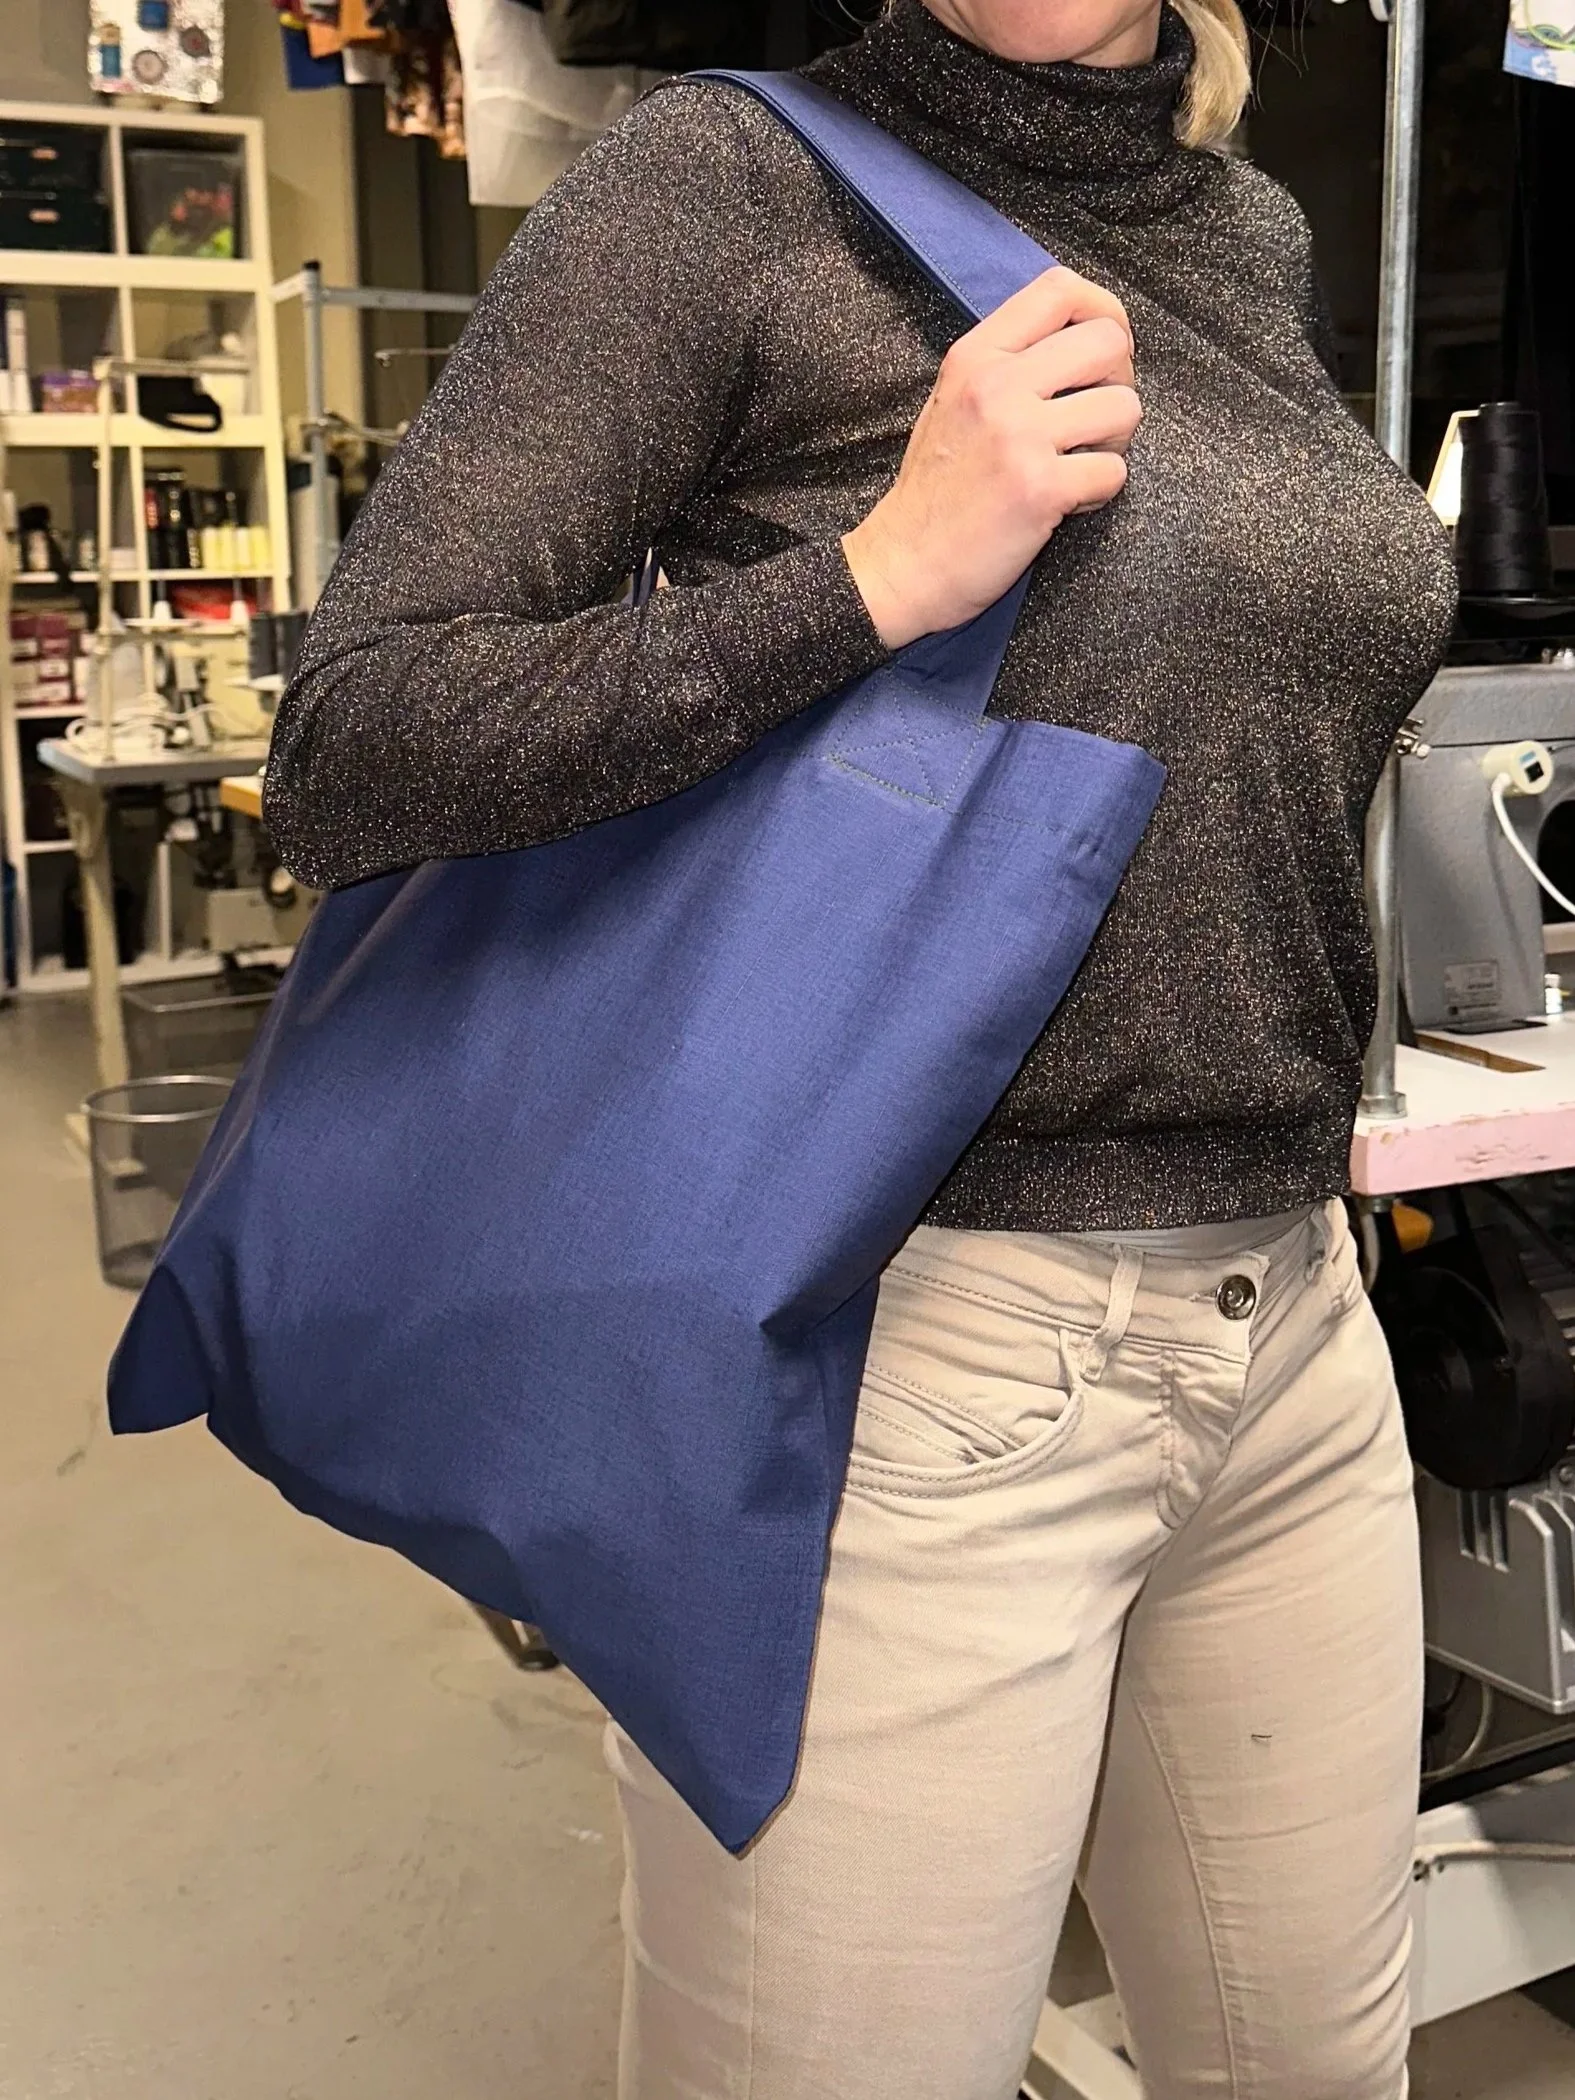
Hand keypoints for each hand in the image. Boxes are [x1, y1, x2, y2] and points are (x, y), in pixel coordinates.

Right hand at [841, 267, 1140, 650]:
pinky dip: (1100, 492)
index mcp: (974, 356)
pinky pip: (1114, 471)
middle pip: (1109, 340)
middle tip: (1096, 418)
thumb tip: (1079, 340)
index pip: (1061, 289)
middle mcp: (996, 384)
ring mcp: (1019, 435)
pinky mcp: (1040, 488)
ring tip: (1080, 464)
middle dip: (1120, 380)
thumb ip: (1005, 363)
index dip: (1103, 311)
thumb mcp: (951, 401)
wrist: (902, 567)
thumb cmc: (934, 491)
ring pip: (1124, 407)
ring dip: (1116, 441)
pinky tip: (1066, 504)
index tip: (1102, 352)